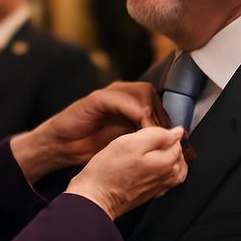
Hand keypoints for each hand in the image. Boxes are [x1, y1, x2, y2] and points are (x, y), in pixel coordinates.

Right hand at [10, 82, 167, 183]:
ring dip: (150, 114)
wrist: (64, 148)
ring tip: (150, 135)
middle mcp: (125, 96)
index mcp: (134, 106)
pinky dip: (132, 109)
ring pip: (142, 92)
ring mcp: (112, 95)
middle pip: (155, 95)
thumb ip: (150, 140)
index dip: (169, 122)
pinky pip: (119, 97)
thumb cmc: (95, 149)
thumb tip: (177, 140)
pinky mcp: (98, 98)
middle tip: (163, 139)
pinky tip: (137, 126)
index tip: (176, 142)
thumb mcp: (128, 146)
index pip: (161, 106)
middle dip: (162, 118)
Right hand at [65, 126, 186, 219]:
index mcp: (165, 163)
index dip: (164, 131)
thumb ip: (156, 135)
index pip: (177, 141)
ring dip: (169, 158)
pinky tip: (152, 166)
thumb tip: (176, 132)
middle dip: (170, 145)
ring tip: (156, 150)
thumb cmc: (108, 172)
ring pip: (175, 169)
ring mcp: (158, 187)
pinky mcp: (149, 194)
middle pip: (178, 156)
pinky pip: (166, 181)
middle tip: (153, 137)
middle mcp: (166, 177)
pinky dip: (164, 171)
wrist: (95, 198)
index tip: (151, 129)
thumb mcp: (129, 143)